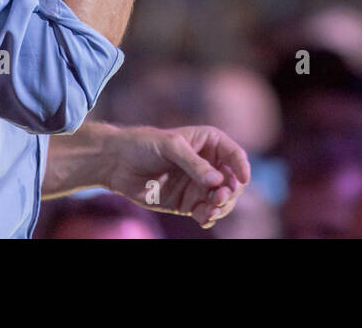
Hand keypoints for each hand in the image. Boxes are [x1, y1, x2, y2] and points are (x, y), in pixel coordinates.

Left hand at [98, 124, 250, 228]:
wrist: (118, 163)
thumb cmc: (145, 144)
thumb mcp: (171, 147)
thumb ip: (194, 164)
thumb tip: (216, 180)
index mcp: (209, 143)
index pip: (234, 155)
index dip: (242, 167)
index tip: (243, 180)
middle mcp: (209, 164)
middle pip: (232, 181)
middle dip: (230, 191)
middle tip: (217, 198)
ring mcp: (199, 185)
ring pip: (222, 200)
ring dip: (221, 207)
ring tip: (210, 211)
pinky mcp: (188, 202)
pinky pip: (206, 213)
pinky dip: (208, 218)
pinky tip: (203, 219)